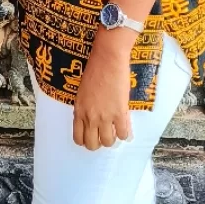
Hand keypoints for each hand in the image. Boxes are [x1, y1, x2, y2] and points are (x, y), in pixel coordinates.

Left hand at [73, 32, 132, 149]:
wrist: (107, 59)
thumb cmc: (95, 70)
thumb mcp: (84, 92)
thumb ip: (87, 108)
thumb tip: (94, 119)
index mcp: (79, 111)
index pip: (78, 138)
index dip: (86, 140)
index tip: (93, 136)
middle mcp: (89, 117)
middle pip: (92, 144)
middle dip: (99, 143)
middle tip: (105, 134)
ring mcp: (104, 116)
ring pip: (108, 142)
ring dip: (113, 139)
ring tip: (116, 130)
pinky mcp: (119, 113)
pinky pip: (124, 134)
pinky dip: (126, 134)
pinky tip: (126, 126)